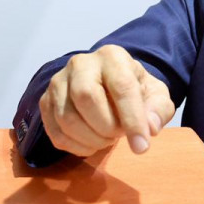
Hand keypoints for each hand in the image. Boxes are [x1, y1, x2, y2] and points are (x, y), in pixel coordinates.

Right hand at [38, 45, 175, 157]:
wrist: (107, 84)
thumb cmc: (133, 89)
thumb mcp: (155, 95)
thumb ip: (158, 109)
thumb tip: (151, 127)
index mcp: (112, 56)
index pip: (121, 87)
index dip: (132, 120)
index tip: (142, 146)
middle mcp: (80, 64)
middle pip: (86, 97)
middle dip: (106, 127)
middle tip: (119, 134)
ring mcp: (58, 82)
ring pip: (67, 118)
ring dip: (92, 139)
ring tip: (108, 138)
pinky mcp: (45, 102)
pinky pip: (55, 133)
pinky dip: (77, 147)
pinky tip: (92, 143)